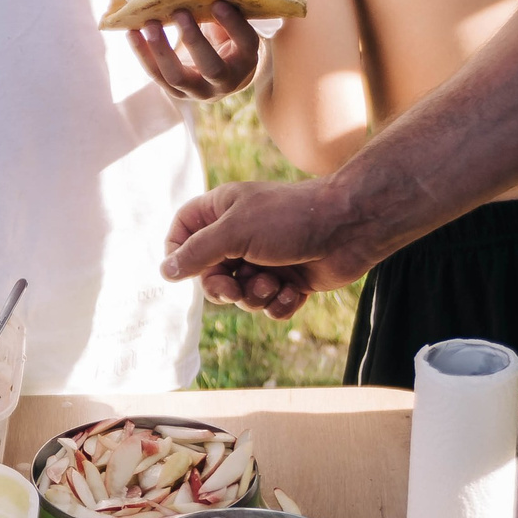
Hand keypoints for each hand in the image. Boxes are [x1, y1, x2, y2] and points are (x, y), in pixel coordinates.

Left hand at [131, 2, 263, 100]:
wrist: (219, 76)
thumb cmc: (226, 40)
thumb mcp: (231, 27)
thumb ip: (221, 11)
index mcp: (246, 60)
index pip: (245, 42)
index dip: (233, 23)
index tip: (218, 3)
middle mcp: (224, 82)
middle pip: (211, 67)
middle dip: (195, 40)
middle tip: (180, 12)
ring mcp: (197, 91)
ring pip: (176, 77)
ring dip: (161, 50)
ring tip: (149, 24)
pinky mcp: (174, 93)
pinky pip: (156, 75)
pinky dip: (143, 53)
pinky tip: (132, 33)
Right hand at [161, 177, 375, 318]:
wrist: (351, 228)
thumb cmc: (291, 219)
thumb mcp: (234, 231)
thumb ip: (197, 252)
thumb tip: (166, 270)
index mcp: (222, 212)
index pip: (182, 233)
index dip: (178, 254)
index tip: (184, 272)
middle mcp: (240, 235)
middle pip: (209, 274)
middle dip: (222, 289)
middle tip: (234, 290)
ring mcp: (264, 258)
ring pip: (239, 295)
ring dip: (254, 296)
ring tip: (274, 283)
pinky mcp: (288, 280)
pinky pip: (267, 305)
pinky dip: (278, 304)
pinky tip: (294, 291)